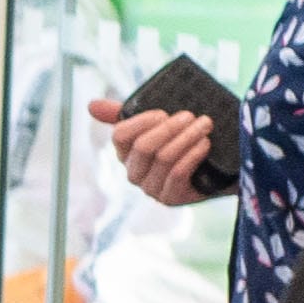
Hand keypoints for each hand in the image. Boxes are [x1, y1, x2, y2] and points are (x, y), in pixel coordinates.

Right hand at [87, 95, 219, 207]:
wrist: (213, 166)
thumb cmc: (179, 140)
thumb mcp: (154, 123)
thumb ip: (123, 113)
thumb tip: (90, 105)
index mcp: (125, 152)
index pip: (120, 135)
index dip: (141, 122)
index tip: (163, 113)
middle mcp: (133, 172)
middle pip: (144, 146)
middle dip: (169, 128)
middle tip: (190, 116)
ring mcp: (150, 188)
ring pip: (164, 158)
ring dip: (187, 137)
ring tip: (204, 125)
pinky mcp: (170, 198)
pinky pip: (177, 173)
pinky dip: (192, 155)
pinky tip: (204, 143)